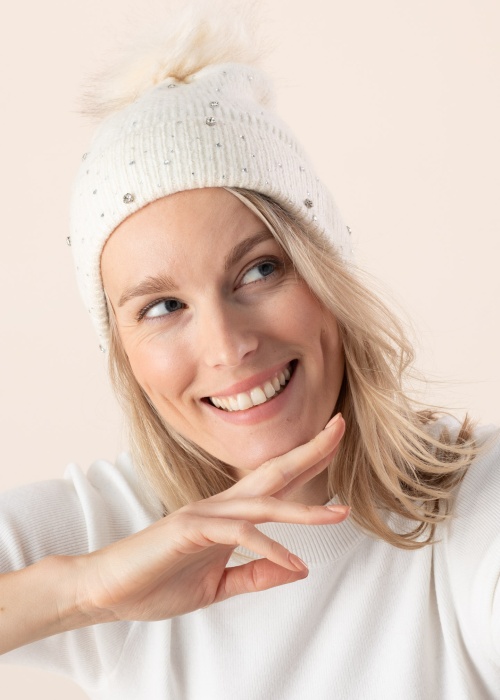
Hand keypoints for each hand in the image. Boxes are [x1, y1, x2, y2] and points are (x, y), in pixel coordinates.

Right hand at [76, 414, 346, 623]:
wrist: (108, 590)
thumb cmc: (158, 583)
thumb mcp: (218, 585)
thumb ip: (256, 575)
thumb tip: (298, 569)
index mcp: (228, 515)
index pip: (275, 484)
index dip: (305, 462)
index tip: (333, 445)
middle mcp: (221, 507)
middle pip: (273, 474)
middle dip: (309, 451)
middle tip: (340, 427)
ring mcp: (204, 514)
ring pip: (262, 503)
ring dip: (303, 509)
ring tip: (340, 513)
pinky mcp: (189, 530)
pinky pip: (238, 536)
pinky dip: (269, 549)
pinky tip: (293, 563)